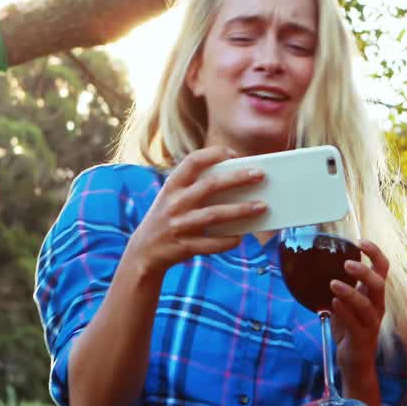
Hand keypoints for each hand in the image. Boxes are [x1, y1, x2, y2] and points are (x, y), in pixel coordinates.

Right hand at [123, 146, 265, 275]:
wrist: (144, 251)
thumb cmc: (169, 218)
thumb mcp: (174, 198)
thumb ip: (197, 188)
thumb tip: (238, 183)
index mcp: (173, 186)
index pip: (193, 161)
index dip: (213, 154)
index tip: (233, 153)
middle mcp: (175, 202)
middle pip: (210, 185)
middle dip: (237, 178)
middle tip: (260, 175)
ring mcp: (180, 225)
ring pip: (214, 214)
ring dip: (240, 210)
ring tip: (262, 206)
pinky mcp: (185, 245)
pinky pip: (211, 243)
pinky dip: (228, 240)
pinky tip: (241, 237)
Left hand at [331, 240, 388, 379]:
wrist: (355, 361)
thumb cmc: (350, 328)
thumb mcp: (347, 303)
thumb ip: (343, 286)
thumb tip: (323, 264)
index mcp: (375, 295)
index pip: (382, 269)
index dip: (375, 253)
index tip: (361, 241)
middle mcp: (377, 307)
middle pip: (379, 284)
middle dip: (364, 272)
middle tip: (346, 263)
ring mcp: (371, 323)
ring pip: (367, 305)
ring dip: (350, 292)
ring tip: (333, 284)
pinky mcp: (361, 338)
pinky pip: (354, 323)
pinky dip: (344, 312)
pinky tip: (332, 303)